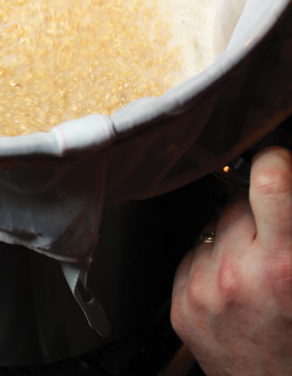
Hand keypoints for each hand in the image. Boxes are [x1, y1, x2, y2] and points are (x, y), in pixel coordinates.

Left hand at [171, 146, 291, 375]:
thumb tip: (284, 179)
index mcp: (282, 266)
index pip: (268, 181)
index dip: (275, 160)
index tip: (277, 158)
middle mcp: (237, 275)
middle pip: (236, 202)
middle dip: (255, 213)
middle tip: (271, 241)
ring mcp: (203, 290)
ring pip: (212, 226)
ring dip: (231, 238)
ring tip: (254, 273)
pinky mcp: (181, 306)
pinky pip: (193, 255)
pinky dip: (211, 262)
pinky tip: (233, 288)